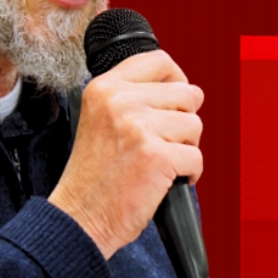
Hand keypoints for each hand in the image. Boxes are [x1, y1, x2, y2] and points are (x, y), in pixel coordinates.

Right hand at [48, 50, 203, 257]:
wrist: (80, 217)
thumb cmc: (95, 174)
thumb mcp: (101, 118)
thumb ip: (133, 97)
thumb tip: (182, 87)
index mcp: (106, 87)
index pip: (160, 61)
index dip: (177, 80)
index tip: (174, 102)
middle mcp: (121, 101)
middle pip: (187, 94)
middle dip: (183, 121)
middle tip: (162, 143)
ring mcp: (139, 127)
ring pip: (195, 125)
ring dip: (185, 147)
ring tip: (158, 162)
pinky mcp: (157, 156)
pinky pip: (196, 157)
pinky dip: (190, 174)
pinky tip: (166, 180)